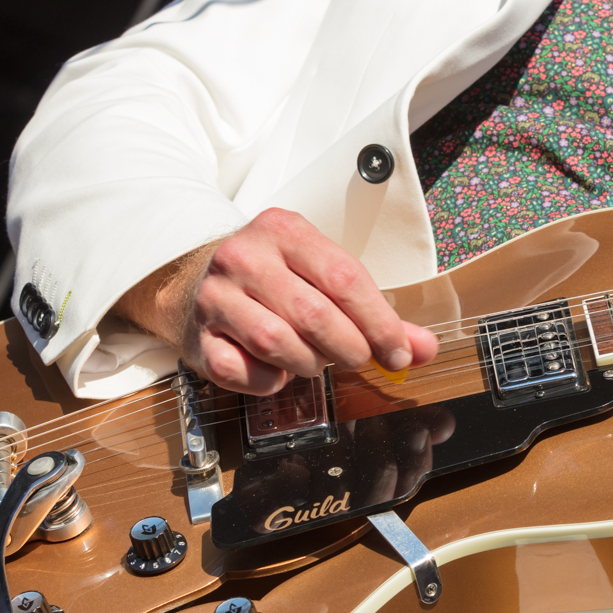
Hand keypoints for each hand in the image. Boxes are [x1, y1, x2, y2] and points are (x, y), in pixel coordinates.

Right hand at [115, 208, 438, 394]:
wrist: (189, 280)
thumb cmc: (269, 278)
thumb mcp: (320, 276)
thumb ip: (374, 312)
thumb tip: (423, 348)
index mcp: (283, 231)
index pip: (344, 278)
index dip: (379, 323)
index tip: (399, 353)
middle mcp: (245, 257)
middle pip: (314, 315)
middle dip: (349, 348)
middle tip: (359, 359)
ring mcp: (216, 297)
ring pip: (277, 344)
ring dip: (309, 365)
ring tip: (315, 361)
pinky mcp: (198, 338)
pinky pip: (242, 372)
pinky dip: (269, 381)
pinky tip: (276, 371)